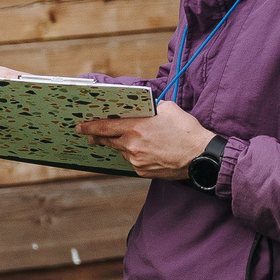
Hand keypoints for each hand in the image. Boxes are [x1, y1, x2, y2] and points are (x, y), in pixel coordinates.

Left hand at [77, 98, 215, 178]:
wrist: (201, 157)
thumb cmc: (187, 131)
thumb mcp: (169, 109)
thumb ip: (152, 107)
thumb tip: (146, 108)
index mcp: (136, 128)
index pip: (104, 127)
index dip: (89, 127)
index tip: (79, 126)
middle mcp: (132, 145)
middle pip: (107, 141)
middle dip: (96, 138)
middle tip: (90, 136)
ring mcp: (136, 161)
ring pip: (121, 151)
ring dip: (120, 145)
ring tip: (129, 140)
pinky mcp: (142, 172)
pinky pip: (132, 161)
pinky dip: (134, 155)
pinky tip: (144, 150)